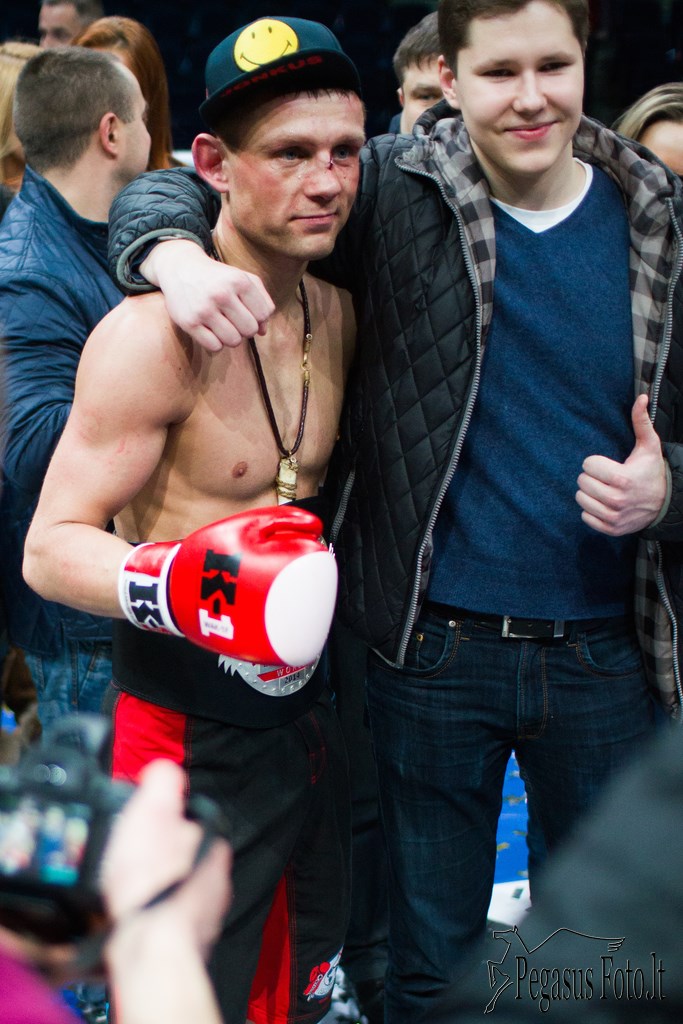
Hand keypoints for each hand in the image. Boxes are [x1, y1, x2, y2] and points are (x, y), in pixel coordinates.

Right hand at [101, 759, 230, 955]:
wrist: (149, 950)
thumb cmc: (151, 882)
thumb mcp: (153, 810)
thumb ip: (163, 783)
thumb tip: (164, 770)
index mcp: (215, 850)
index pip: (195, 827)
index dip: (167, 826)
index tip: (144, 831)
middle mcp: (217, 886)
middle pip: (187, 864)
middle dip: (162, 862)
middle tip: (132, 865)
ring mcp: (205, 921)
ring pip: (179, 897)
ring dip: (157, 893)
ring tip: (128, 893)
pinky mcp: (186, 949)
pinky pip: (168, 927)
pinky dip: (152, 922)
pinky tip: (133, 919)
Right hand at [142, 240, 274, 351]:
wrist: (180, 268)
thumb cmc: (218, 277)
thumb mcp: (243, 278)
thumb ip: (262, 301)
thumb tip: (263, 332)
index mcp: (239, 281)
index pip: (263, 314)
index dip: (257, 317)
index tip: (246, 312)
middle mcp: (222, 294)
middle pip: (250, 330)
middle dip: (245, 329)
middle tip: (234, 320)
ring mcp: (204, 309)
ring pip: (234, 341)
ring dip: (231, 337)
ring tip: (223, 326)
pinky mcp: (189, 322)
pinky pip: (215, 347)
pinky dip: (216, 343)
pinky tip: (210, 331)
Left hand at [576, 394, 666, 535]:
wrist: (665, 503)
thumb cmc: (651, 471)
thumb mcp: (649, 446)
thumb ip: (641, 422)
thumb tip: (640, 397)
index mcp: (622, 478)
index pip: (587, 465)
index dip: (596, 462)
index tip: (608, 465)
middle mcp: (616, 499)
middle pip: (581, 482)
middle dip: (591, 477)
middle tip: (606, 478)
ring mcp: (613, 516)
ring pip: (580, 498)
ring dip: (589, 493)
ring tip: (604, 490)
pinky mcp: (610, 529)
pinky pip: (585, 516)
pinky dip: (591, 510)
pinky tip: (604, 504)